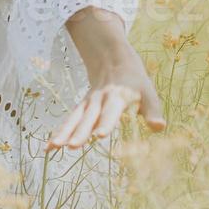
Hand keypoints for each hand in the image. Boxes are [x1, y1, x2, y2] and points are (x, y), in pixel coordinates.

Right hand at [46, 60, 166, 150]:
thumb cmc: (136, 83)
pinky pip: (69, 120)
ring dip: (65, 132)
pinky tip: (49, 147)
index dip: (105, 123)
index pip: (111, 112)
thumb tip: (160, 128)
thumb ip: (152, 112)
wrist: (115, 61)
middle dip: (80, 131)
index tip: (99, 135)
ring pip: (75, 118)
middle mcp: (99, 100)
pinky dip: (59, 132)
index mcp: (117, 97)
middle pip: (89, 117)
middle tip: (72, 146)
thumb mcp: (149, 94)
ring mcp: (88, 103)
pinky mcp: (81, 107)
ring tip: (54, 147)